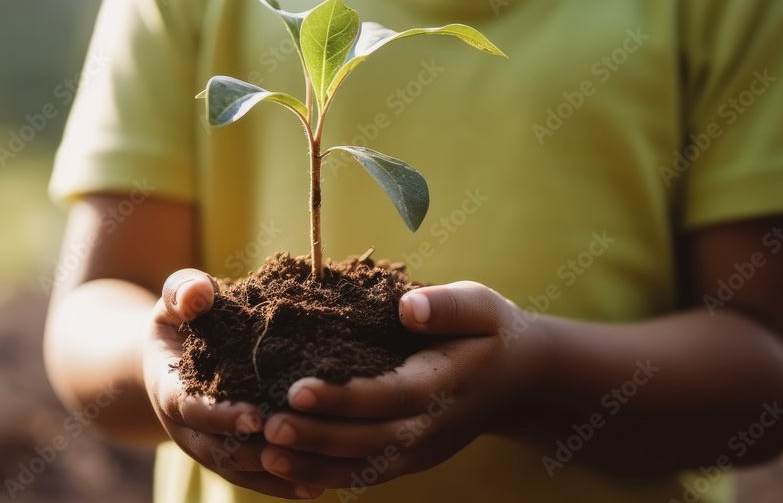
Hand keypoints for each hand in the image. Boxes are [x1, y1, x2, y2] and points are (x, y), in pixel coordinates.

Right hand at [143, 268, 325, 498]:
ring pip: (238, 470)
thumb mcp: (174, 301)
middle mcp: (186, 427)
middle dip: (253, 452)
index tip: (254, 417)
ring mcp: (207, 445)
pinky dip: (280, 485)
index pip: (192, 408)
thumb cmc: (181, 320)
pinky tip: (316, 487)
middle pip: (217, 449)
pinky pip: (252, 477)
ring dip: (273, 476)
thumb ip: (183, 293)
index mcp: (171, 388)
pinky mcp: (229, 456)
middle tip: (293, 447)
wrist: (171, 354)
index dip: (221, 415)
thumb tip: (198, 291)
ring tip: (314, 476)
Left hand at [258, 281, 546, 488]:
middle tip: (265, 425)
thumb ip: (446, 306)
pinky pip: (365, 475)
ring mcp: (419, 450)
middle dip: (315, 436)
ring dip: (312, 464)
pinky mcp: (408, 459)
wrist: (518, 381)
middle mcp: (429, 427)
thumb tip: (408, 307)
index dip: (342, 398)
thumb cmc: (490, 332)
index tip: (296, 389)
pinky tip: (285, 468)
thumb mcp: (479, 306)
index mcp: (442, 385)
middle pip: (367, 439)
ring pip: (361, 466)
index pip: (388, 395)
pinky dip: (325, 476)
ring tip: (264, 453)